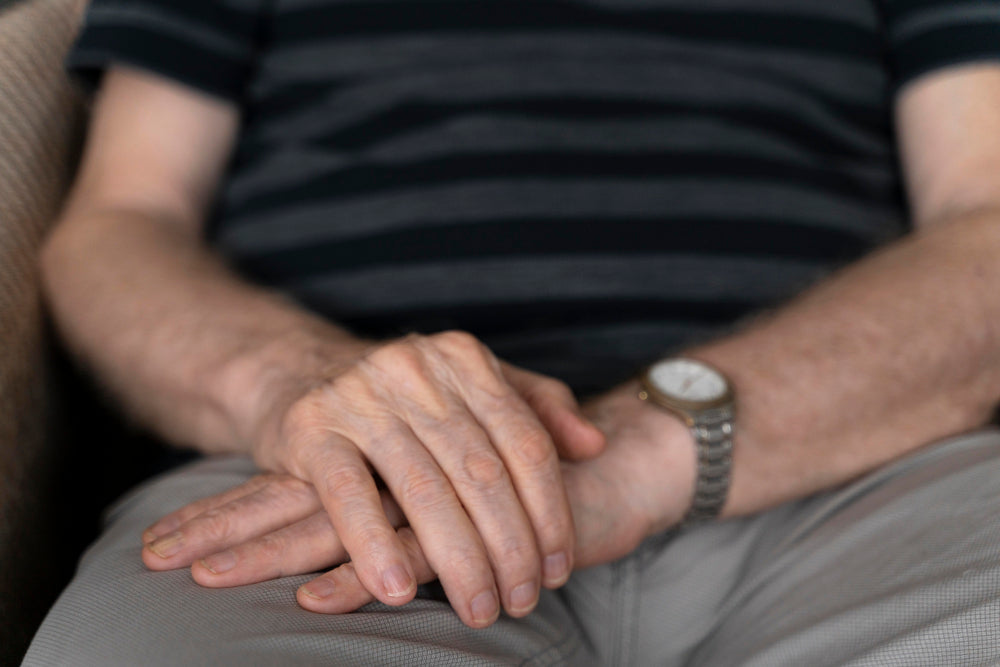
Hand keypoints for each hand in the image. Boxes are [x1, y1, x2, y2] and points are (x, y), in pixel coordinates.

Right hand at [144, 331, 604, 627]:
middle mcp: (416, 369)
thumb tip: (593, 444)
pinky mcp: (309, 426)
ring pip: (424, 489)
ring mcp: (360, 395)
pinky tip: (398, 592)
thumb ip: (536, 406)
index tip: (559, 567)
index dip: (550, 509)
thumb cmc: (402, 393)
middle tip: (523, 601)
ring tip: (479, 608)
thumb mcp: (471, 384)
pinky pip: (349, 495)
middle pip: (481, 470)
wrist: (294, 367)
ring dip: (458, 560)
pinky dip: (374, 547)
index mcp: (464, 358)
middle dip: (510, 546)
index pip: (524, 441)